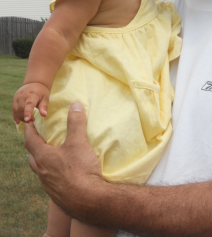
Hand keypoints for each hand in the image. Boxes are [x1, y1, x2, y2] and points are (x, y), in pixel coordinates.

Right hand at [12, 82, 49, 123]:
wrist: (34, 83)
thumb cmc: (41, 92)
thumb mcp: (45, 98)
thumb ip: (44, 106)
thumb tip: (44, 115)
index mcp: (32, 95)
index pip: (29, 104)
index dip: (27, 112)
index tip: (27, 120)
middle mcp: (23, 95)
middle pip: (21, 109)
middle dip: (25, 117)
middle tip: (32, 120)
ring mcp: (17, 97)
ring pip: (16, 110)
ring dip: (21, 117)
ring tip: (28, 120)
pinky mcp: (14, 99)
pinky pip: (13, 109)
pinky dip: (15, 116)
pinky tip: (18, 121)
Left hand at [24, 102, 104, 218]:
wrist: (88, 200)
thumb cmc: (80, 169)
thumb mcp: (78, 142)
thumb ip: (76, 123)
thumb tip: (75, 105)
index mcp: (43, 157)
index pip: (30, 140)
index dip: (29, 129)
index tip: (30, 121)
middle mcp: (42, 172)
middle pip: (32, 157)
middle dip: (34, 146)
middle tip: (40, 138)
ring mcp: (49, 185)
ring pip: (41, 171)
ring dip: (44, 161)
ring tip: (54, 155)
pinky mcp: (58, 195)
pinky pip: (51, 181)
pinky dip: (54, 173)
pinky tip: (65, 172)